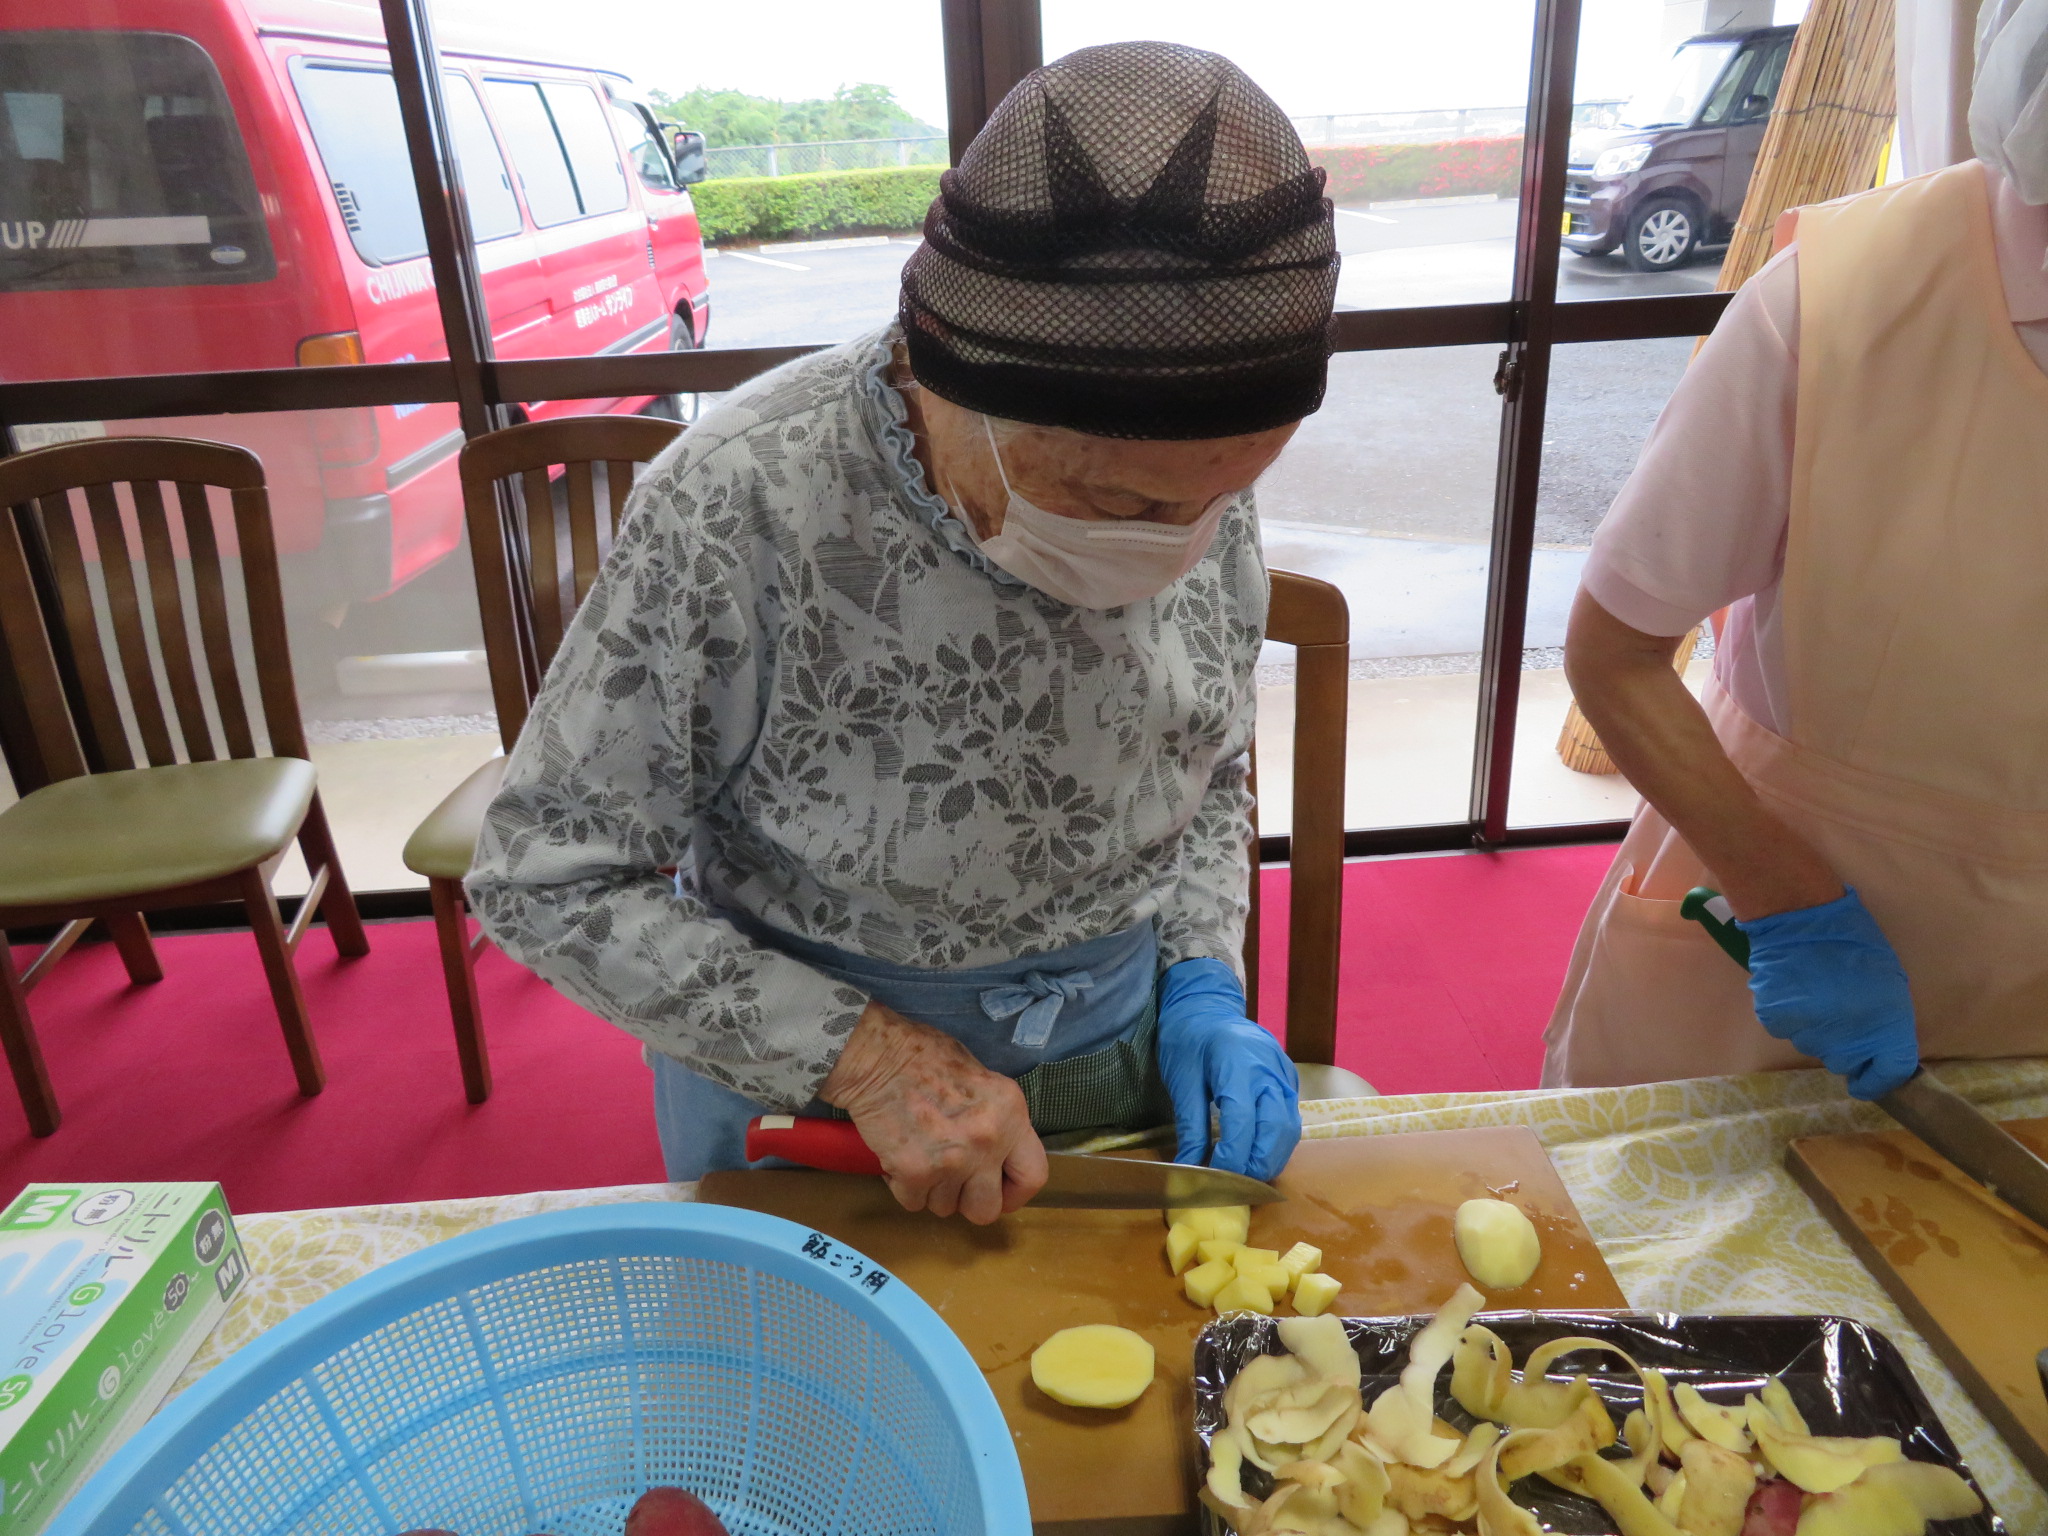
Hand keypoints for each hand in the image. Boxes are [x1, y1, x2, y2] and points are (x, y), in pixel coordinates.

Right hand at [819, 1000, 1047, 1223]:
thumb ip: (997, 1119)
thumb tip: (999, 1152)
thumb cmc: (925, 1058)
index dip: (1015, 1193)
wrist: (877, 1056)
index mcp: (1010, 1114)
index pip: (1033, 1176)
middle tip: (952, 1181)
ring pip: (945, 1208)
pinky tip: (900, 1157)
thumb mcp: (981, 1079)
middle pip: (986, 1209)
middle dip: (967, 1201)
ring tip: (921, 1154)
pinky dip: (904, 1186)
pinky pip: (914, 1202)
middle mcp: (987, 1141)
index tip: (999, 1191)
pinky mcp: (915, 1172)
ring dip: (932, 1190)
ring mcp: (952, 1161)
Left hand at [1157, 959, 1300, 1180]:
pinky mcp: (1289, 1079)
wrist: (1207, 1006)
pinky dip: (1276, 1143)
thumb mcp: (1181, 1081)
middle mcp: (1270, 1070)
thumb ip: (1191, 1126)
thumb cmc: (1188, 1039)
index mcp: (1239, 1064)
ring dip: (1271, 1157)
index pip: (1243, 1122)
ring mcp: (1285, 1074)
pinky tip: (1256, 1154)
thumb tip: (1190, 1169)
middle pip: (1276, 1130)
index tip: (1216, 1180)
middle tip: (1233, 1186)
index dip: (1232, 1157)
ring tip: (1244, 1175)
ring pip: (1290, 1129)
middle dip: (1257, 1164)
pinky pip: (1290, 1119)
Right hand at [1738, 887, 1919, 1099]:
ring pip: (1815, 1046)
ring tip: (1817, 997)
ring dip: (1819, 1030)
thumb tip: (1875, 1048)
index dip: (1880, 1079)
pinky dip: (1794, 1018)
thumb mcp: (1890, 984)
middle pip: (1846, 1063)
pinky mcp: (1777, 1022)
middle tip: (1843, 1018)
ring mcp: (1808, 1032)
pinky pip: (1790, 1030)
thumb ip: (1887, 1023)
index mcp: (1884, 1026)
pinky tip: (1796, 992)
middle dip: (1848, 1049)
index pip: (1887, 1075)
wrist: (1801, 917)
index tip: (1871, 1077)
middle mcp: (1846, 1039)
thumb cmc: (1856, 944)